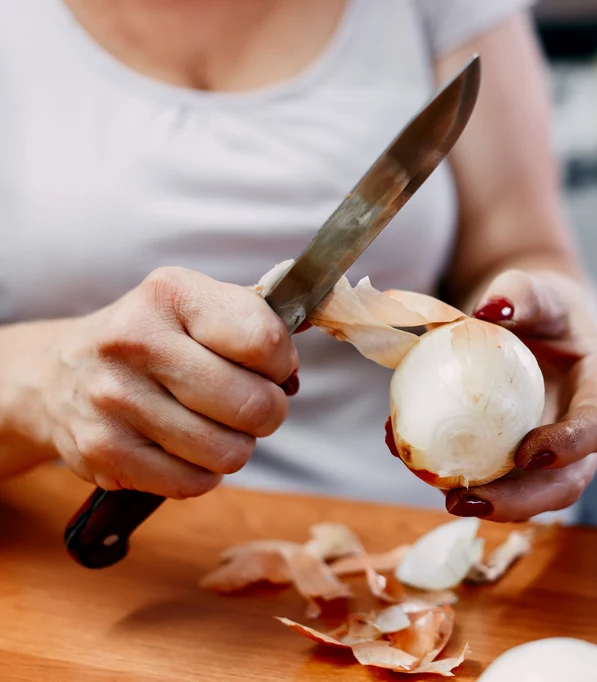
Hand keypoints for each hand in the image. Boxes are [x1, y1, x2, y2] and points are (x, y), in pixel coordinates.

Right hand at [43, 267, 297, 498]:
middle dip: (267, 412)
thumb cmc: (155, 339)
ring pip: (228, 452)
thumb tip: (313, 323)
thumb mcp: (198, 305)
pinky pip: (194, 483)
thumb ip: (258, 316)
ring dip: (235, 445)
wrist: (59, 374)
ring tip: (214, 425)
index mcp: (172, 294)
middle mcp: (135, 341)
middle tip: (250, 404)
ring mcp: (115, 399)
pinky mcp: (103, 451)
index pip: (264, 341)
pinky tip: (184, 448)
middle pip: (252, 404)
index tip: (271, 366)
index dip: (282, 363)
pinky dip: (202, 473)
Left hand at [430, 269, 596, 522]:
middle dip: (523, 500)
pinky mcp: (534, 466)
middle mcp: (595, 430)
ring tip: (449, 500)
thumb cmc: (544, 306)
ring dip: (497, 505)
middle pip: (571, 480)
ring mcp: (567, 454)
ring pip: (540, 494)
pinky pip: (509, 483)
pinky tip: (428, 472)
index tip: (527, 454)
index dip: (570, 445)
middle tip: (469, 499)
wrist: (541, 326)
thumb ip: (519, 293)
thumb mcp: (536, 289)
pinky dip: (472, 483)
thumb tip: (490, 311)